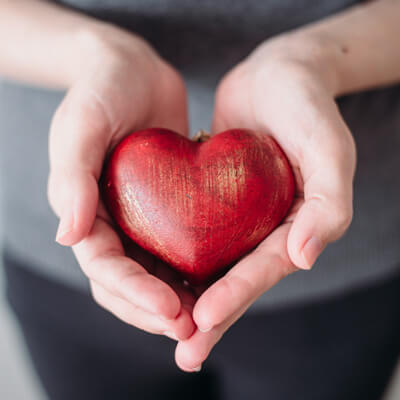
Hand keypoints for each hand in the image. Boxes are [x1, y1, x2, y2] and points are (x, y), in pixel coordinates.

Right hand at [48, 25, 194, 340]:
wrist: (132, 70)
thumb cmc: (101, 91)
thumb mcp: (81, 125)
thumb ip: (72, 177)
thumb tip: (69, 236)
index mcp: (87, 215)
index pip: (107, 268)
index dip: (135, 293)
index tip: (171, 310)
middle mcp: (115, 224)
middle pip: (132, 283)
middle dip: (159, 310)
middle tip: (195, 329)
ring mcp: (143, 219)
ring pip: (159, 273)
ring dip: (182, 300)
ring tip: (212, 318)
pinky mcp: (171, 207)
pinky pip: (184, 245)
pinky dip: (199, 269)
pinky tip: (224, 279)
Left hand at [175, 36, 355, 370]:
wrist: (278, 75)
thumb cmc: (307, 107)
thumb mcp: (329, 147)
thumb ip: (329, 202)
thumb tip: (305, 257)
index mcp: (297, 224)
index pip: (265, 268)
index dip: (237, 294)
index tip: (204, 319)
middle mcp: (268, 227)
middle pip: (238, 279)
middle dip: (213, 317)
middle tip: (185, 353)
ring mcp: (241, 216)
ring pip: (215, 264)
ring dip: (192, 298)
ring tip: (164, 330)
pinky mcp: (217, 199)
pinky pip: (197, 233)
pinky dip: (178, 256)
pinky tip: (153, 275)